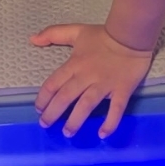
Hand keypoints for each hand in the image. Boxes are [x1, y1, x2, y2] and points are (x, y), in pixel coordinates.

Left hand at [31, 22, 152, 138]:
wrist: (131, 35)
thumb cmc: (103, 35)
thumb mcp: (76, 31)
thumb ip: (53, 33)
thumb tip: (32, 39)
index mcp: (74, 64)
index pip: (53, 84)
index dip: (43, 98)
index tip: (39, 109)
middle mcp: (86, 77)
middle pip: (65, 98)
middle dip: (52, 113)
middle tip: (45, 124)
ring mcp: (105, 85)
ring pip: (86, 105)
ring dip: (75, 121)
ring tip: (67, 133)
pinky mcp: (122, 90)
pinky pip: (116, 109)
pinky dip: (110, 123)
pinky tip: (102, 135)